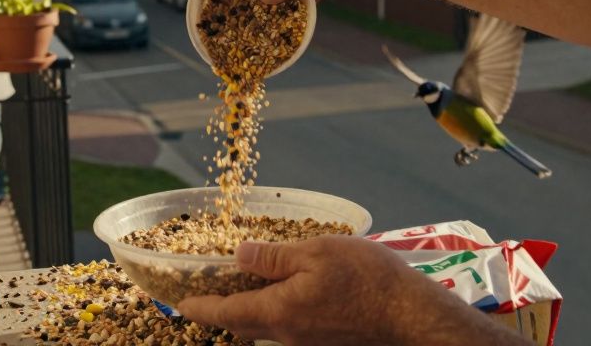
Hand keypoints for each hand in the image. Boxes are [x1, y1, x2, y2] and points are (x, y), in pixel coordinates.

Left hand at [179, 236, 509, 345]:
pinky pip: (288, 327)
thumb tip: (239, 255)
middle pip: (242, 325)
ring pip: (266, 327)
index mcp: (277, 311)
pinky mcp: (325, 339)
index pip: (225, 313)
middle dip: (220, 311)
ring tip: (242, 287)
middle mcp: (287, 333)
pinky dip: (275, 311)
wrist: (411, 315)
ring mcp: (307, 340)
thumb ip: (274, 257)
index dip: (199, 307)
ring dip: (248, 311)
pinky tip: (284, 291)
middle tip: (204, 294)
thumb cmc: (367, 279)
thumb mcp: (316, 253)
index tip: (180, 303)